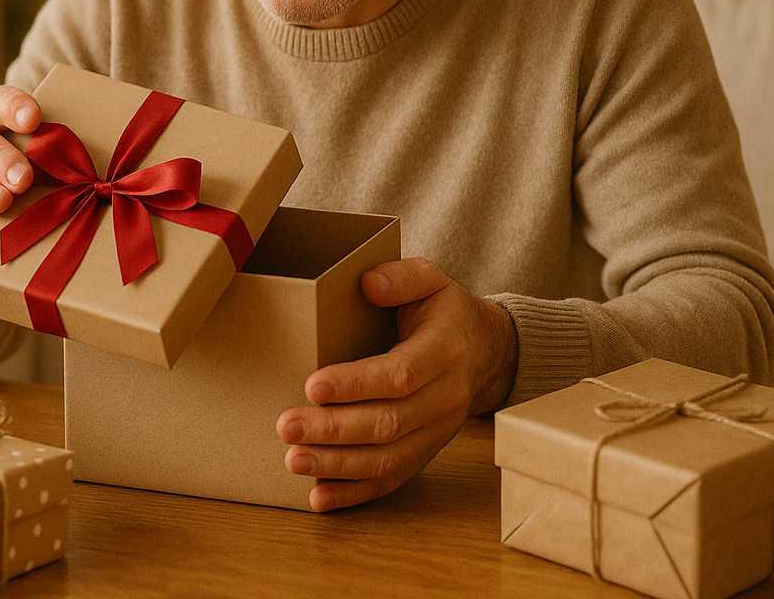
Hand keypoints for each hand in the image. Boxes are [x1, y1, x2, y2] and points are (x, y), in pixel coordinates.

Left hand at [275, 256, 517, 511]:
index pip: (401, 374)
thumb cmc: (446, 312)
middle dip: (334, 429)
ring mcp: (438, 431)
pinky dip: (354, 492)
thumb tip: (368, 283)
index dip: (357, 383)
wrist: (486, 351)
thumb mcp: (431, 279)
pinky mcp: (427, 452)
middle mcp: (446, 397)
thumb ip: (401, 276)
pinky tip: (319, 497)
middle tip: (287, 426)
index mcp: (446, 350)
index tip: (313, 385)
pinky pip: (392, 478)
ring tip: (294, 460)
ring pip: (389, 458)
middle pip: (389, 423)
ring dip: (337, 465)